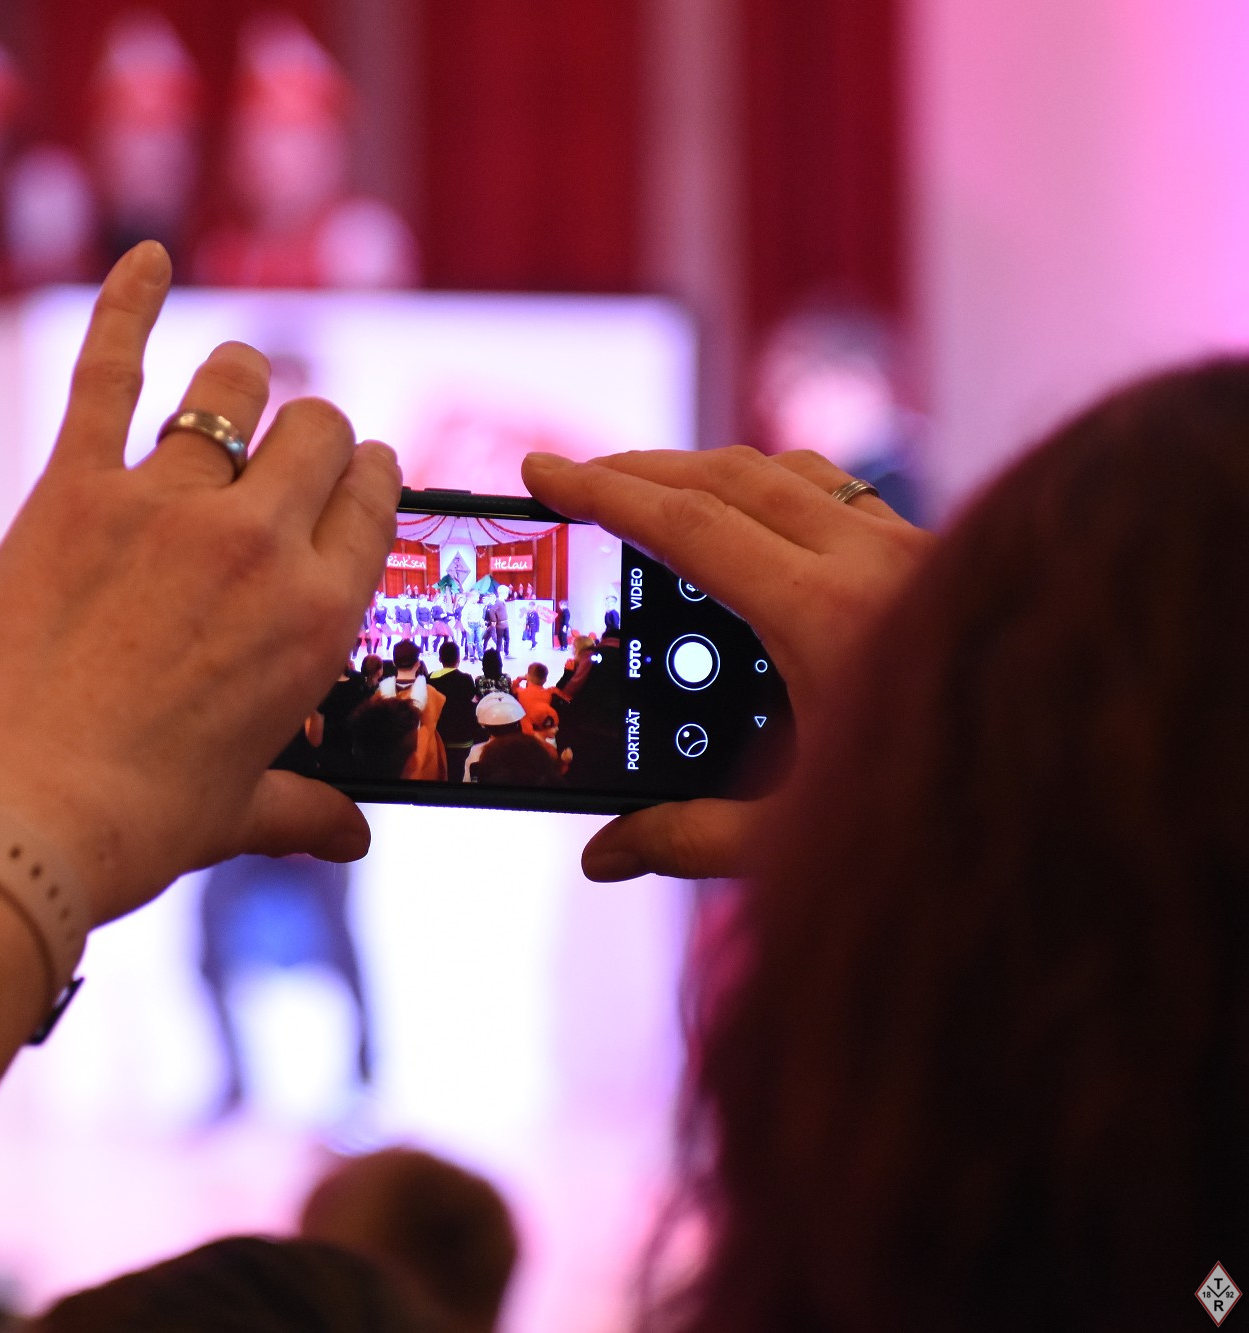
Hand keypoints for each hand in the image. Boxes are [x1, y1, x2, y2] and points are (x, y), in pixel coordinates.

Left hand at [0, 242, 400, 924]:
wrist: (10, 818)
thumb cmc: (133, 827)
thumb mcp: (236, 813)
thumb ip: (304, 808)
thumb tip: (353, 835)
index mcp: (318, 616)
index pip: (375, 498)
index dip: (368, 477)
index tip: (355, 477)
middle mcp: (258, 543)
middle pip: (319, 429)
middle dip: (314, 432)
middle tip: (290, 453)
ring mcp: (165, 505)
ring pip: (233, 386)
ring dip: (243, 378)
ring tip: (237, 382)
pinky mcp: (72, 490)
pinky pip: (109, 368)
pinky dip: (127, 303)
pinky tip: (143, 256)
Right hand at [522, 446, 933, 880]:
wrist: (1089, 791)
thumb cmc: (952, 819)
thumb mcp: (799, 836)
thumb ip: (691, 838)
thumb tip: (600, 858)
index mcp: (829, 615)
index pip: (689, 523)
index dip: (604, 491)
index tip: (541, 469)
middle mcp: (877, 560)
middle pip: (732, 474)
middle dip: (641, 467)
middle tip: (573, 477)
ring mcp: (916, 550)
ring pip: (791, 471)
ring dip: (709, 472)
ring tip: (647, 495)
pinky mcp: (939, 560)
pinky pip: (839, 497)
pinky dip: (774, 494)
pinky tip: (750, 535)